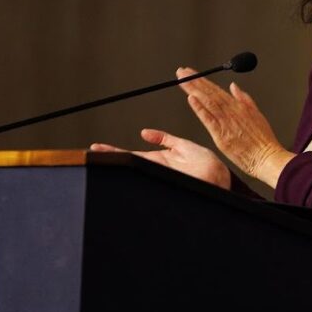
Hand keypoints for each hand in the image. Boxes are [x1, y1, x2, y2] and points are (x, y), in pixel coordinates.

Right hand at [90, 128, 230, 189]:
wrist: (221, 175)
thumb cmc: (205, 163)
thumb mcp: (182, 147)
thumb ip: (165, 139)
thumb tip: (143, 133)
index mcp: (160, 160)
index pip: (133, 155)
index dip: (115, 151)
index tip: (96, 147)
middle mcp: (159, 169)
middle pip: (130, 162)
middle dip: (111, 158)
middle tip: (90, 154)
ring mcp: (164, 175)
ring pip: (139, 169)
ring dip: (122, 163)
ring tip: (102, 158)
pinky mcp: (173, 178)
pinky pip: (156, 172)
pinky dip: (145, 167)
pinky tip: (131, 158)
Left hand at [176, 67, 292, 186]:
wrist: (267, 157)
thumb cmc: (263, 141)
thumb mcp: (257, 114)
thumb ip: (244, 99)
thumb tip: (234, 87)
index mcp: (238, 106)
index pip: (217, 90)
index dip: (203, 81)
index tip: (192, 74)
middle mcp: (231, 112)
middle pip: (209, 93)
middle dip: (194, 81)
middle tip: (183, 72)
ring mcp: (226, 123)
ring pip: (207, 102)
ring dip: (194, 90)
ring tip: (182, 80)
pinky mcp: (221, 135)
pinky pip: (208, 119)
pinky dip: (199, 108)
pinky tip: (191, 99)